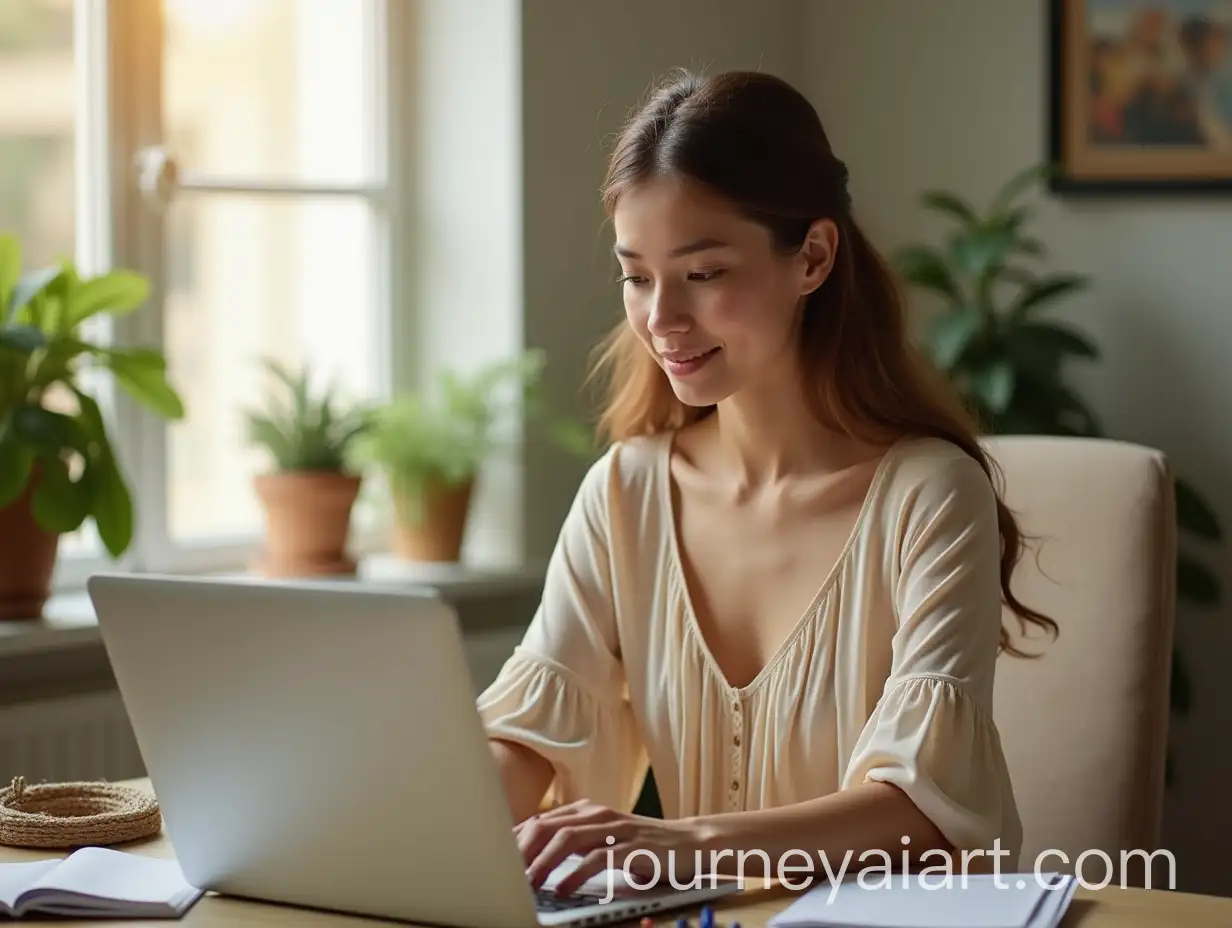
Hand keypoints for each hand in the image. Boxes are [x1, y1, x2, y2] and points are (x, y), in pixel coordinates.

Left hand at [516, 799, 708, 896]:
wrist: (689, 844)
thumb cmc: (642, 847)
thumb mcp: (604, 839)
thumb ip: (574, 843)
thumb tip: (533, 859)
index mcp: (586, 811)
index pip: (541, 821)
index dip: (515, 840)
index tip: (497, 860)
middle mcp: (597, 815)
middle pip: (548, 827)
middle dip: (522, 851)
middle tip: (505, 875)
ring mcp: (615, 829)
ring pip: (567, 840)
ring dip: (543, 863)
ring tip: (527, 884)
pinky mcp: (631, 848)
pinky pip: (596, 859)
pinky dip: (574, 874)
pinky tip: (561, 889)